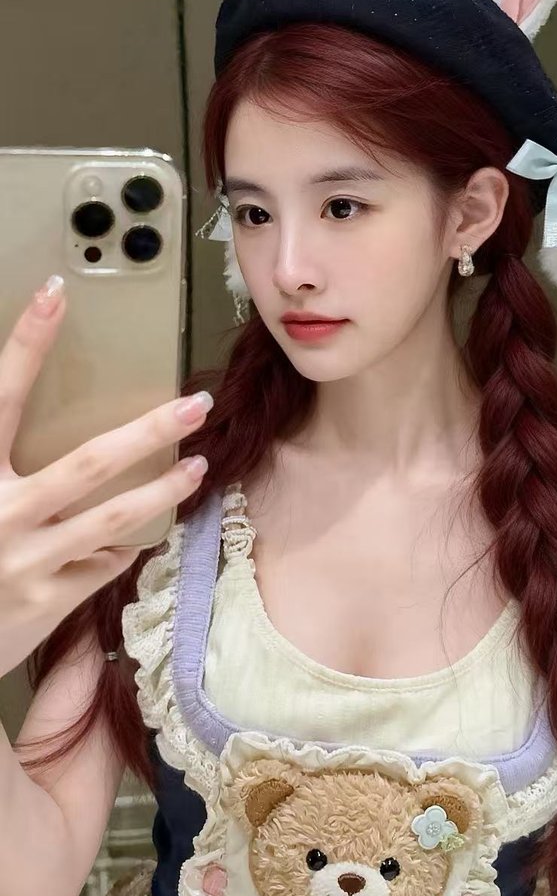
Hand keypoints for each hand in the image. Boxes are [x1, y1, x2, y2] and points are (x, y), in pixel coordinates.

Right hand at [0, 274, 211, 676]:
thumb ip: (6, 468)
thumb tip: (63, 437)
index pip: (1, 398)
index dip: (28, 344)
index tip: (57, 294)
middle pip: (89, 462)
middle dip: (148, 430)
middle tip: (193, 404)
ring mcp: (25, 560)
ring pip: (114, 517)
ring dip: (164, 490)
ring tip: (198, 466)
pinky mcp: (46, 601)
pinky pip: (105, 562)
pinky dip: (121, 547)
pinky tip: (129, 539)